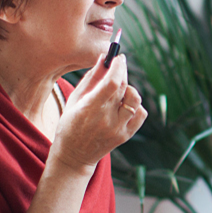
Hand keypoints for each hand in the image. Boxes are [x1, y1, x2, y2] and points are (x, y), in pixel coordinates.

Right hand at [52, 56, 147, 173]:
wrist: (74, 155)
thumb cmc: (70, 124)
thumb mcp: (75, 99)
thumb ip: (92, 78)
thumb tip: (104, 57)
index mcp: (90, 110)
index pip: (112, 83)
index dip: (118, 67)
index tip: (118, 57)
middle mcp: (107, 120)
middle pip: (124, 88)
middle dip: (122, 72)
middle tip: (117, 66)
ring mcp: (119, 129)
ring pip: (135, 100)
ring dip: (128, 90)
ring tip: (116, 91)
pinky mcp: (126, 135)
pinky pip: (141, 114)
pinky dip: (134, 105)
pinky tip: (122, 105)